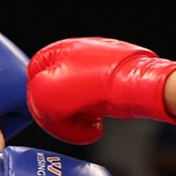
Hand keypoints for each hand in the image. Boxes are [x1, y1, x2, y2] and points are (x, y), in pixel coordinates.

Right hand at [26, 37, 175, 144]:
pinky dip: (92, 115)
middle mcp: (76, 54)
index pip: (33, 81)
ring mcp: (95, 66)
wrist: (142, 88)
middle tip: (73, 125)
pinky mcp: (111, 79)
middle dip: (61, 114)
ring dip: (76, 117)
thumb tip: (47, 111)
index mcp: (57, 51)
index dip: (39, 105)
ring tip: (89, 124)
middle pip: (53, 92)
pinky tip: (99, 121)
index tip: (53, 118)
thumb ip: (36, 102)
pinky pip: (92, 101)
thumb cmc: (99, 86)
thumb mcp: (49, 95)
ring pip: (72, 99)